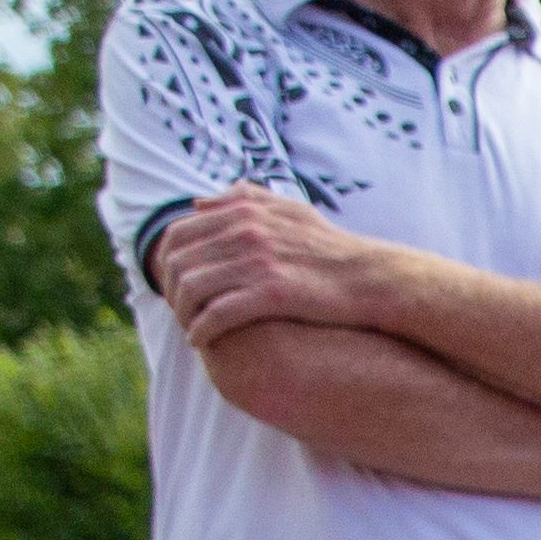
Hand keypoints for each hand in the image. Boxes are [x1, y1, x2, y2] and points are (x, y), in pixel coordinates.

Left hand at [157, 184, 418, 344]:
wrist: (373, 279)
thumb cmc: (332, 248)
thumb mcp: (288, 210)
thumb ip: (242, 199)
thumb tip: (197, 204)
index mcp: (245, 210)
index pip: (179, 233)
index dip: (167, 260)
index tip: (173, 281)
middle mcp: (245, 232)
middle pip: (179, 262)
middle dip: (170, 289)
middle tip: (178, 309)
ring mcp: (257, 263)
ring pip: (192, 288)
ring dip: (182, 312)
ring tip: (188, 326)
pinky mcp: (271, 295)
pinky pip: (217, 314)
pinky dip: (201, 329)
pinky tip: (200, 340)